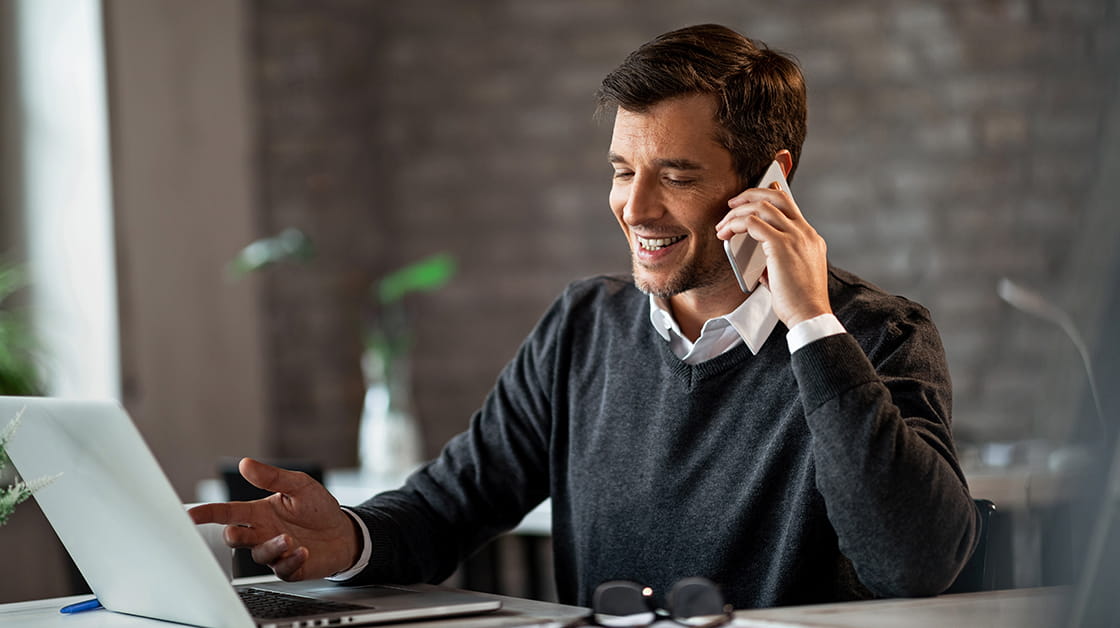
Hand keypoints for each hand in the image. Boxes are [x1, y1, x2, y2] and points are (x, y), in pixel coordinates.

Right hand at [188, 458, 360, 580]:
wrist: (343, 531)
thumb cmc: (317, 508)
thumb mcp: (299, 485)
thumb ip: (273, 477)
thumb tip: (247, 463)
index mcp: (260, 512)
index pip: (228, 512)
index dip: (208, 513)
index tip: (190, 515)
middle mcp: (263, 533)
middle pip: (236, 537)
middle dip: (233, 535)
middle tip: (236, 531)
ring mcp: (275, 552)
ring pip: (259, 554)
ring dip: (271, 546)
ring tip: (288, 538)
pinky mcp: (290, 567)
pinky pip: (283, 568)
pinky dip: (291, 560)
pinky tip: (302, 551)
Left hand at [716, 182, 830, 326]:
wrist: (810, 314)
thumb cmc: (799, 302)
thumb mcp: (791, 274)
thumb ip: (777, 261)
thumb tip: (758, 260)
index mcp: (810, 238)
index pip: (789, 205)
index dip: (767, 196)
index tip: (750, 199)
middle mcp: (805, 233)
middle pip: (777, 197)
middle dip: (750, 194)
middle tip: (732, 204)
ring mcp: (795, 236)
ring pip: (761, 206)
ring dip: (737, 212)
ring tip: (723, 224)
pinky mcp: (781, 245)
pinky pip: (752, 222)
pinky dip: (735, 224)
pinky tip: (726, 234)